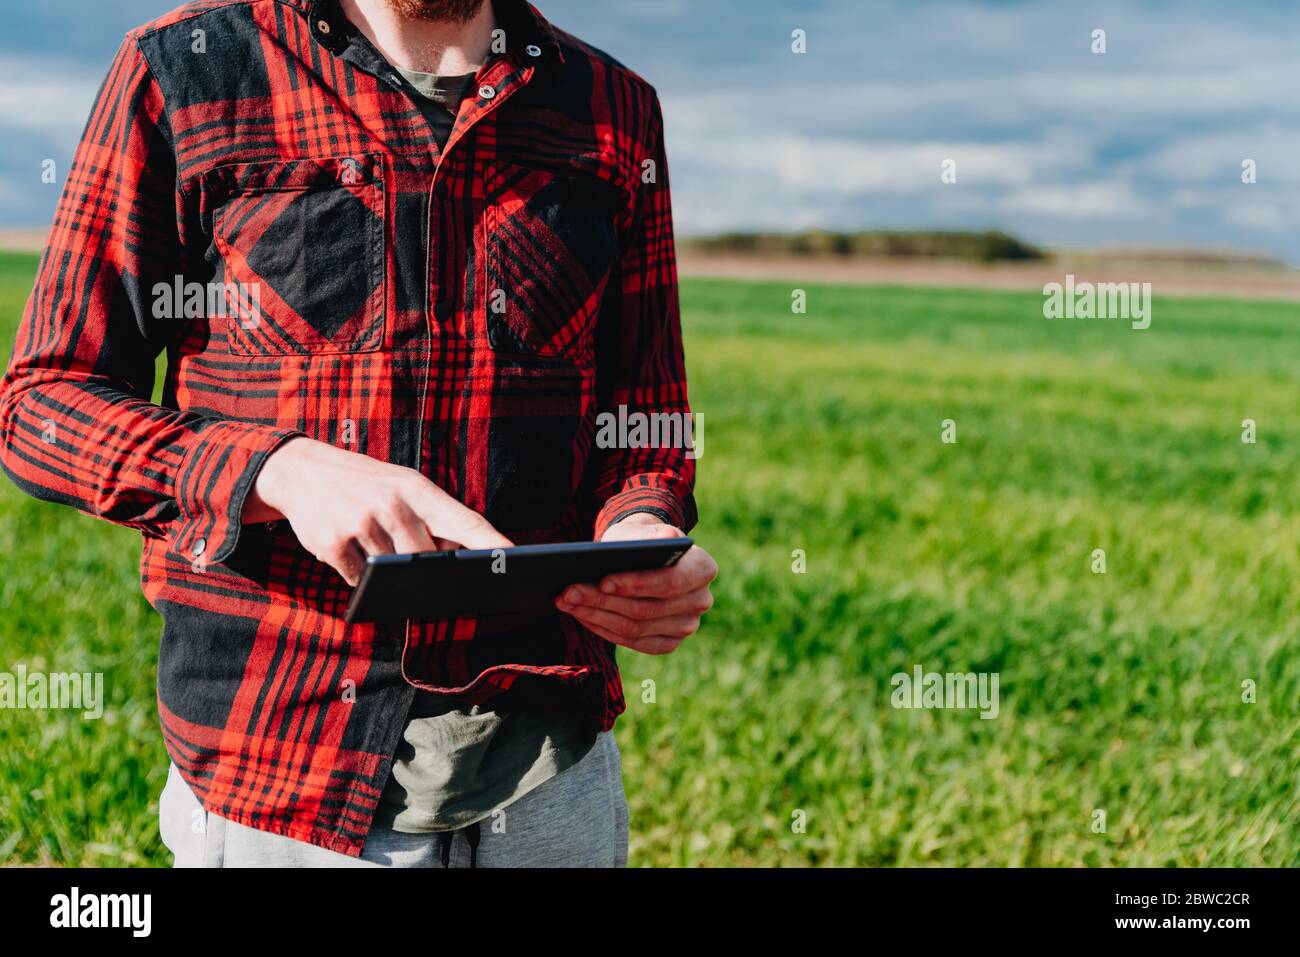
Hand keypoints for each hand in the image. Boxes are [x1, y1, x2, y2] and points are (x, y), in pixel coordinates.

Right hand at [245, 437, 511, 585]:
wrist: (300, 469)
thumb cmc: (364, 483)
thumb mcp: (402, 486)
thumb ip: (432, 518)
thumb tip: (462, 557)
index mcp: (417, 489)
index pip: (464, 519)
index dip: (491, 543)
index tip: (514, 559)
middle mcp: (392, 503)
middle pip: (428, 559)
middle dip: (425, 569)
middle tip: (413, 561)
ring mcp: (361, 523)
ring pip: (392, 572)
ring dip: (385, 570)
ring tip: (370, 543)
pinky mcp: (332, 543)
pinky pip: (358, 578)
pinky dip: (356, 572)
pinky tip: (346, 547)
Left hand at [555, 514, 716, 654]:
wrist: (645, 558)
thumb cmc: (641, 541)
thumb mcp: (642, 529)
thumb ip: (651, 533)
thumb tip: (664, 540)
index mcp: (703, 568)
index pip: (671, 582)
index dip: (636, 584)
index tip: (602, 580)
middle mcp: (701, 601)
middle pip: (647, 609)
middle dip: (604, 601)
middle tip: (569, 592)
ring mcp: (686, 626)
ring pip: (636, 629)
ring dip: (596, 616)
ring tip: (567, 601)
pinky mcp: (669, 642)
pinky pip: (634, 643)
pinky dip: (604, 629)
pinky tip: (582, 616)